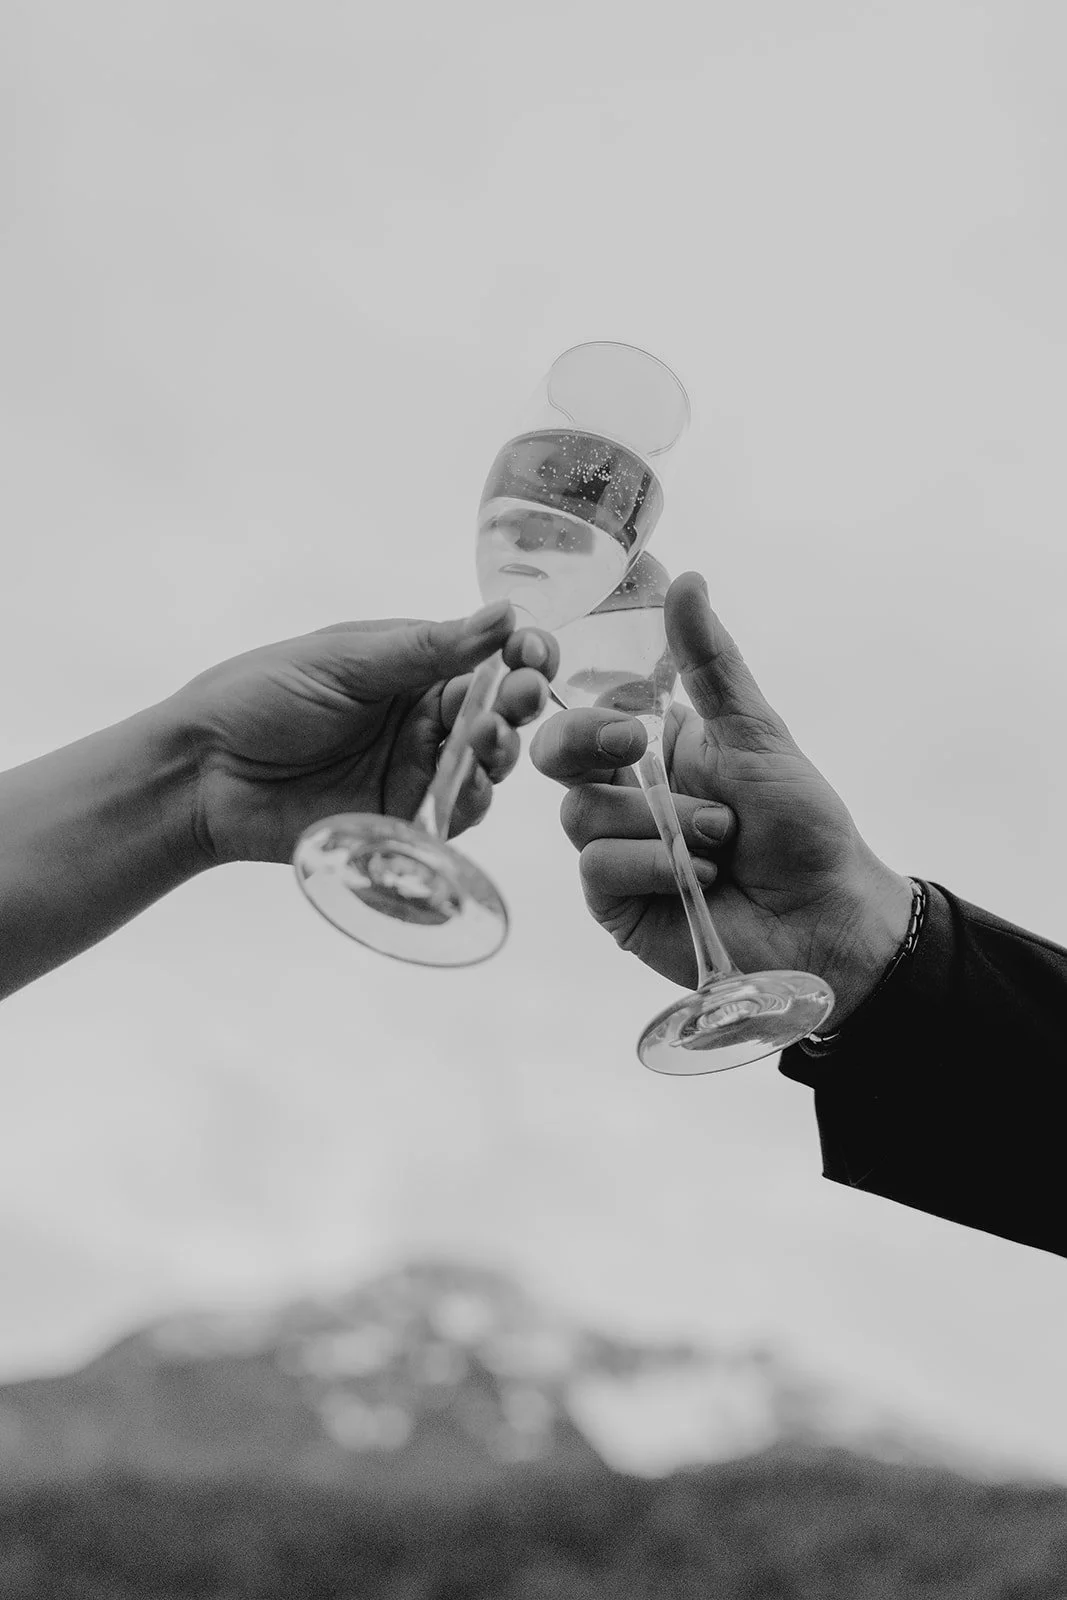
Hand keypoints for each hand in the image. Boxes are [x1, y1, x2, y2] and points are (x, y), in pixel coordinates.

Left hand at [168, 601, 557, 868]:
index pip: (487, 656)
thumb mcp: (346, 661)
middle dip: (519, 703)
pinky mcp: (402, 820)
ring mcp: (415, 770)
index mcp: (413, 665)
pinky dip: (469, 805)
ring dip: (499, 752)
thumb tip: (506, 614)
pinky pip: (453, 816)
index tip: (534, 652)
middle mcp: (423, 718)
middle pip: (496, 712)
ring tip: (488, 740)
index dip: (520, 654)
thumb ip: (427, 648)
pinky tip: (468, 789)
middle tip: (524, 695)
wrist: (202, 772)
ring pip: (484, 766)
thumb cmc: (262, 696)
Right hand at [531, 573, 911, 1025]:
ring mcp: (615, 850)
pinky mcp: (614, 902)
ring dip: (662, 824)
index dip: (581, 702)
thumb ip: (712, 665)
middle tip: (637, 749)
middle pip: (557, 755)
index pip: (587, 708)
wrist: (828, 918)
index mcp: (654, 747)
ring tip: (724, 840)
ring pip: (581, 814)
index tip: (614, 710)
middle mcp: (624, 795)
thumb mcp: (757, 734)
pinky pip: (598, 867)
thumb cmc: (803, 827)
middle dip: (588, 745)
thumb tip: (687, 579)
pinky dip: (652, 866)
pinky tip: (703, 880)